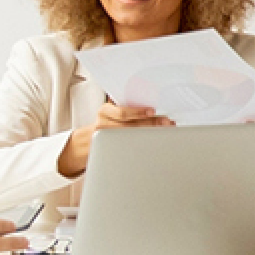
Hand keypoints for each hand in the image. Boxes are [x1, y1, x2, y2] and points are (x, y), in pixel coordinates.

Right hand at [55, 99, 173, 177]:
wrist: (88, 142)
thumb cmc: (105, 124)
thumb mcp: (110, 112)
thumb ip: (124, 106)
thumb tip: (150, 103)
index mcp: (105, 111)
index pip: (122, 112)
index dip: (138, 112)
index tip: (152, 110)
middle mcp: (104, 125)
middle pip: (131, 126)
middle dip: (151, 123)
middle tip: (167, 122)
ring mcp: (108, 139)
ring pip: (132, 137)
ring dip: (151, 133)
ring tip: (165, 130)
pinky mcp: (111, 151)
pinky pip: (130, 148)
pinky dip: (145, 144)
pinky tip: (155, 141)